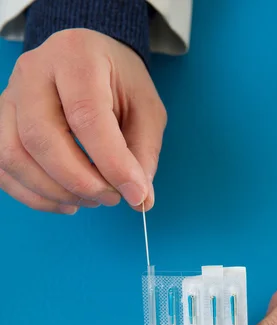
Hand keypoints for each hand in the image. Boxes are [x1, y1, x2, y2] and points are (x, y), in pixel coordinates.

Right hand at [0, 29, 166, 213]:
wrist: (90, 62)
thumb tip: (140, 201)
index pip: (86, 116)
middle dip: (79, 181)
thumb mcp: (147, 110)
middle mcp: (33, 71)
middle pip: (40, 138)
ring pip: (14, 156)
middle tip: (112, 198)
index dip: (111, 163)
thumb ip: (143, 154)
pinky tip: (68, 201)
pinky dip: (35, 196)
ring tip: (92, 199)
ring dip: (54, 192)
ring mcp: (9, 97)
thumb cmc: (119, 84)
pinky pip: (3, 169)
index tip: (135, 193)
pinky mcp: (0, 123)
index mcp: (76, 57)